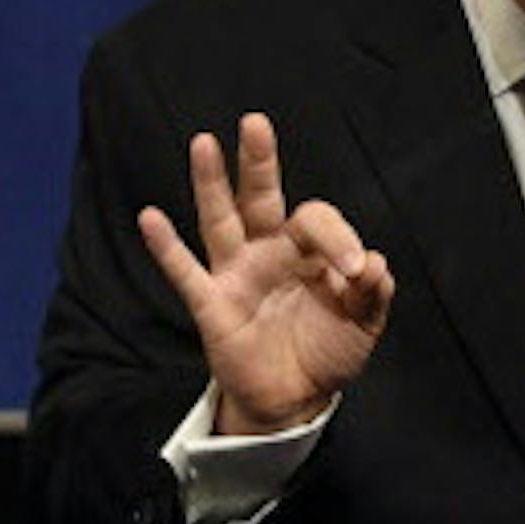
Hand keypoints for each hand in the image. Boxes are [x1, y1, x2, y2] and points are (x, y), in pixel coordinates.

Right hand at [138, 112, 394, 435]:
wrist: (296, 401)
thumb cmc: (328, 351)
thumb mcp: (364, 323)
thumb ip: (373, 292)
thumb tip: (374, 262)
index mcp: (308, 250)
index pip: (317, 220)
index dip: (339, 238)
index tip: (356, 271)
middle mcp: (268, 251)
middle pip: (260, 197)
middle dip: (258, 161)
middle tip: (255, 123)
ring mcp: (237, 275)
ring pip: (219, 220)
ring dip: (210, 183)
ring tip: (203, 143)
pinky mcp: (212, 305)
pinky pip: (185, 272)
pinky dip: (166, 246)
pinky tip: (150, 218)